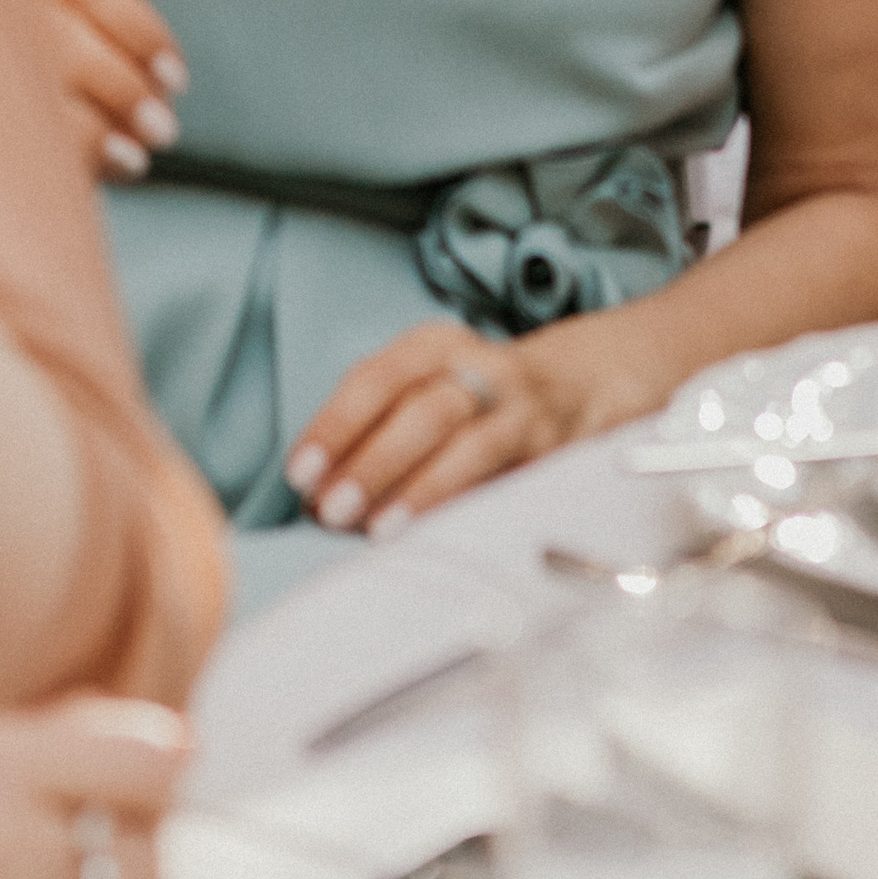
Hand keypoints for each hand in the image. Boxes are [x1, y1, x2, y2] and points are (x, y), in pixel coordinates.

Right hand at [34, 0, 182, 180]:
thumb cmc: (40, 26)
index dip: (143, 33)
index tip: (179, 80)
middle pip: (67, 42)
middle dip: (123, 88)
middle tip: (166, 130)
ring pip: (37, 86)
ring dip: (97, 127)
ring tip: (141, 156)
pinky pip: (17, 127)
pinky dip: (72, 150)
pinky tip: (114, 167)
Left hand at [285, 317, 596, 537]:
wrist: (577, 387)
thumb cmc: (474, 398)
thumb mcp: (427, 387)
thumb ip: (378, 429)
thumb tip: (317, 495)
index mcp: (433, 345)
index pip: (375, 379)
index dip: (335, 426)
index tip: (300, 472)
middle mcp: (477, 367)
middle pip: (420, 410)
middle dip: (372, 462)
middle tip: (330, 509)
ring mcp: (518, 408)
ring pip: (466, 444)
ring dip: (418, 490)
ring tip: (379, 530)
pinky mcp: (550, 449)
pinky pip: (506, 479)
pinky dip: (468, 506)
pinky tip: (438, 533)